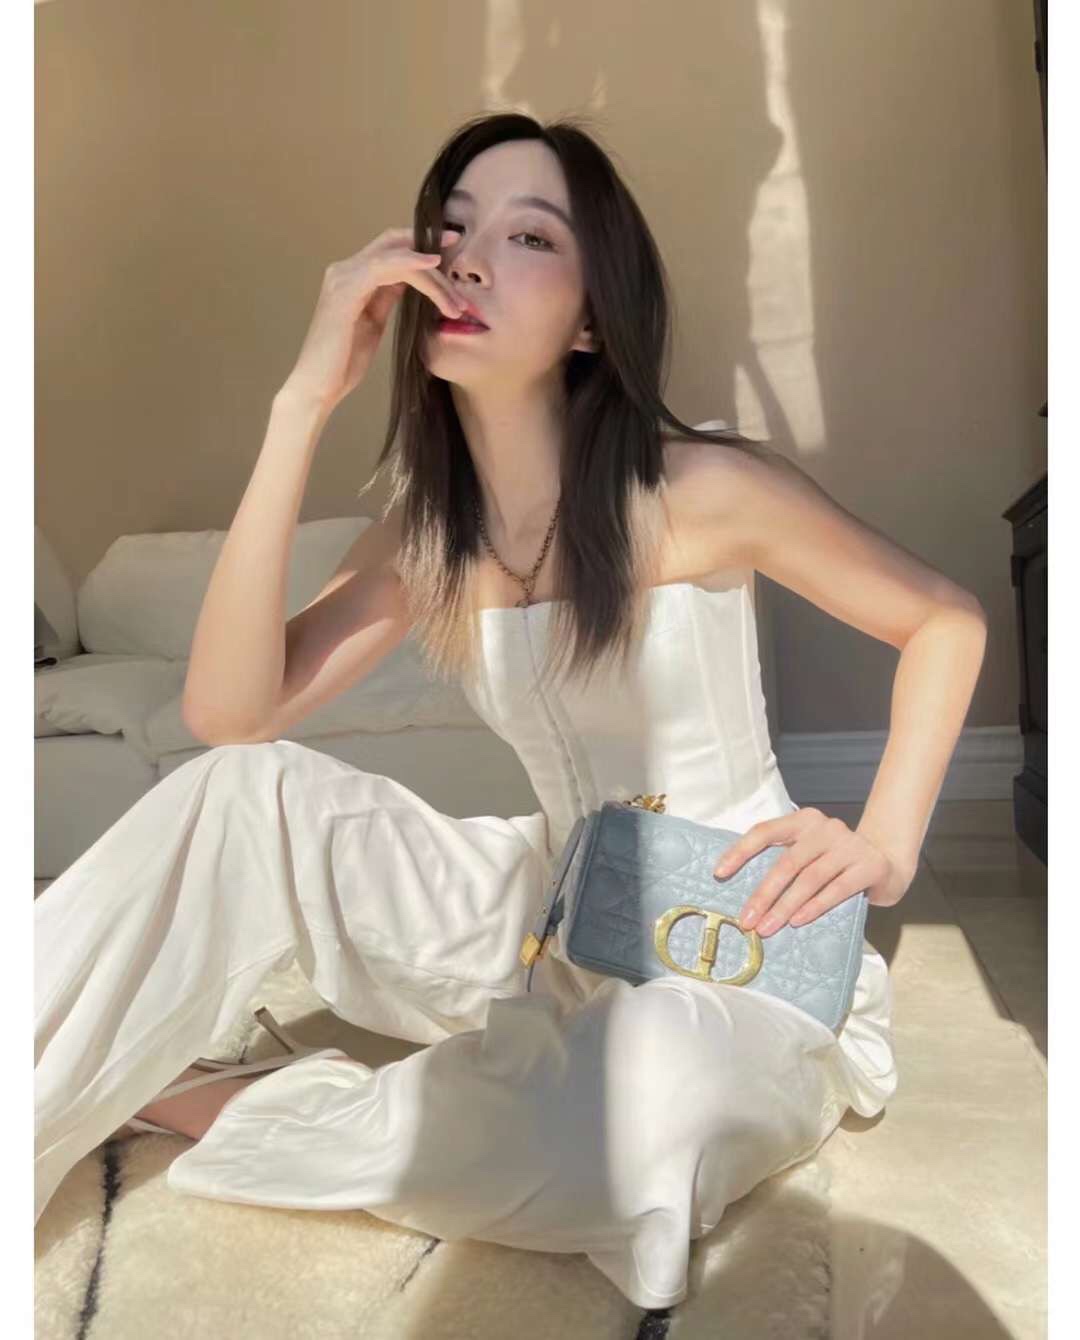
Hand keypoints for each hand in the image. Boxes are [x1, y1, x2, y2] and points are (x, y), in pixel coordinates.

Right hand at [282, 226, 467, 413]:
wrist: (318, 387)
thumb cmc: (343, 362)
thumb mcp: (373, 322)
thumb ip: (386, 298)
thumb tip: (410, 281)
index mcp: (352, 278)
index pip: (389, 249)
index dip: (419, 244)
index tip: (450, 247)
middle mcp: (344, 271)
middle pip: (393, 244)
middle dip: (428, 243)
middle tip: (458, 244)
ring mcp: (342, 278)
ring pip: (395, 257)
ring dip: (430, 274)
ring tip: (455, 298)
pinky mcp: (345, 291)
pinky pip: (383, 267)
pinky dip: (410, 262)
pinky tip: (432, 265)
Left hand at [712, 807, 914, 936]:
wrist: (887, 862)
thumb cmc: (837, 862)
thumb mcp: (810, 853)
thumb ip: (785, 862)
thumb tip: (747, 895)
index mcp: (804, 821)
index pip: (765, 831)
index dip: (740, 851)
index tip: (719, 873)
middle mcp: (826, 828)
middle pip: (786, 862)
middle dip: (763, 894)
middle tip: (746, 919)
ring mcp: (849, 845)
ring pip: (809, 878)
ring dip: (785, 906)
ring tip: (768, 928)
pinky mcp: (869, 866)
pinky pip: (836, 889)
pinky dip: (814, 907)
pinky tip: (797, 921)